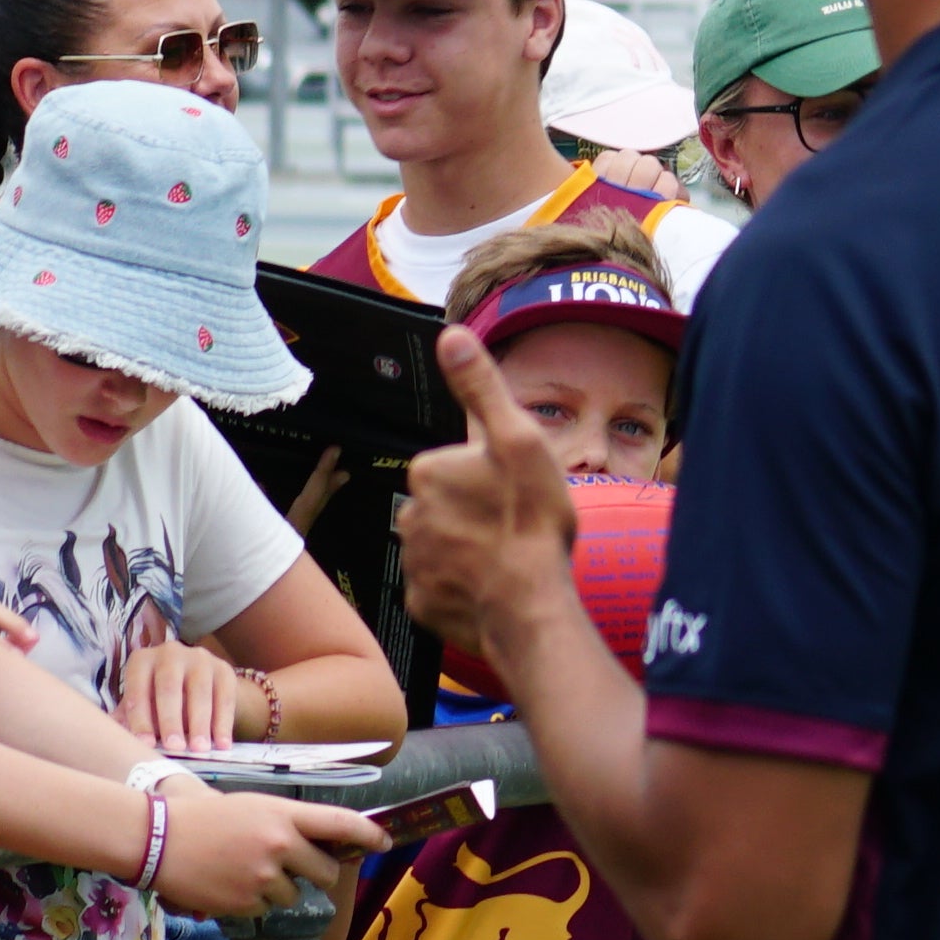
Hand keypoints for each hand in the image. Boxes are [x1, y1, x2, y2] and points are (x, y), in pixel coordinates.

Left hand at [112, 642, 254, 754]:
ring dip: (200, 724)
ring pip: (200, 692)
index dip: (141, 719)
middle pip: (170, 688)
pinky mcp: (224, 669)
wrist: (194, 682)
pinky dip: (223, 723)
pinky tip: (222, 744)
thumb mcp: (139, 704)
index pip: (138, 690)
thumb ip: (127, 719)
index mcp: (141, 660)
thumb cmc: (157, 699)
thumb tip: (116, 738)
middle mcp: (170, 653)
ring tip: (199, 749)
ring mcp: (200, 658)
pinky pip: (225, 698)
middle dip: (172, 720)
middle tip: (175, 747)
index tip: (147, 745)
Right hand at [148, 783, 378, 923]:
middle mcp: (281, 845)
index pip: (343, 824)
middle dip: (317, 875)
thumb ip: (289, 825)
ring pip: (294, 895)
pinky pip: (265, 909)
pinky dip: (252, 901)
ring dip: (277, 889)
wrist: (154, 839)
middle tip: (295, 870)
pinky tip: (227, 884)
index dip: (370, 835)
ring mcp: (263, 876)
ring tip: (242, 870)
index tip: (384, 843)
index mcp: (285, 816)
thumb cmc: (204, 819)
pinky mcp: (245, 902)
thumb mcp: (254, 808)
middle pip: (326, 873)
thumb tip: (323, 846)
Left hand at [395, 332, 588, 677]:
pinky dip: (464, 586)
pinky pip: (442, 585)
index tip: (517, 491)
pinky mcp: (422, 601)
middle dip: (476, 511)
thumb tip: (451, 336)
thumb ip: (482, 388)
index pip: (457, 463)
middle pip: (449, 504)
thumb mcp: (519, 440)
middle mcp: (409, 513)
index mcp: (430, 470)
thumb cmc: (530, 521)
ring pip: (445, 544)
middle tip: (517, 524)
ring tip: (509, 557)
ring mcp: (415, 561)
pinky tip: (494, 586)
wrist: (527, 604)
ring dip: (470, 548)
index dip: (492, 475)